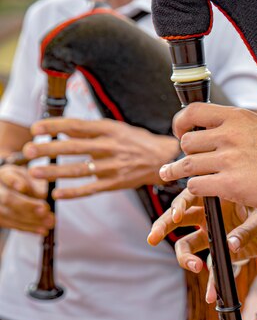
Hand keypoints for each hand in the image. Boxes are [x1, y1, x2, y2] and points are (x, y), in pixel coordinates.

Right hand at [0, 164, 52, 234]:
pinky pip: (12, 225)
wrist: (16, 192)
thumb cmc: (26, 182)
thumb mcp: (33, 179)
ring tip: (49, 222)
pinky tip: (43, 230)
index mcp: (5, 175)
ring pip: (9, 214)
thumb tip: (43, 194)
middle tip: (46, 210)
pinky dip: (29, 228)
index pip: (7, 177)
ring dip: (31, 220)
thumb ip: (37, 185)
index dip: (14, 182)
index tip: (23, 187)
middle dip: (27, 206)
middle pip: (7, 198)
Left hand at [23, 118, 179, 198]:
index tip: (36, 129)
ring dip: (56, 172)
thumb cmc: (137, 141)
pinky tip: (57, 194)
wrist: (165, 159)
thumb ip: (92, 129)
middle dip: (49, 149)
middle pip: (75, 147)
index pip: (78, 126)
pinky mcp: (116, 183)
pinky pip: (91, 188)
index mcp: (110, 130)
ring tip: (36, 173)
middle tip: (28, 151)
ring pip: (80, 169)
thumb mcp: (117, 128)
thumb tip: (63, 127)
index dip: (55, 127)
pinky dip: (74, 192)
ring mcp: (114, 166)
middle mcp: (111, 147)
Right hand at [147, 188, 256, 272]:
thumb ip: (247, 230)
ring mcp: (212, 235)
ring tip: (195, 267)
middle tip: (152, 238)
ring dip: (184, 257)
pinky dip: (212, 282)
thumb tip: (231, 244)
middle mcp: (209, 215)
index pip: (191, 196)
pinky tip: (211, 296)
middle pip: (179, 219)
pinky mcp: (221, 253)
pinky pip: (211, 267)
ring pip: (188, 244)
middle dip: (163, 226)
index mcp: (217, 198)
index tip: (176, 216)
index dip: (179, 205)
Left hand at [158, 104, 256, 209]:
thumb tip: (208, 129)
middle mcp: (229, 135)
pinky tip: (201, 189)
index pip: (192, 112)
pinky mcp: (229, 185)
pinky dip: (195, 188)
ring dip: (178, 172)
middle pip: (187, 142)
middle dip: (184, 152)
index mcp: (236, 117)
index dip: (180, 123)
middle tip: (186, 160)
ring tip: (170, 174)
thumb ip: (233, 126)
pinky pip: (196, 185)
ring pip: (186, 165)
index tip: (180, 132)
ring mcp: (228, 160)